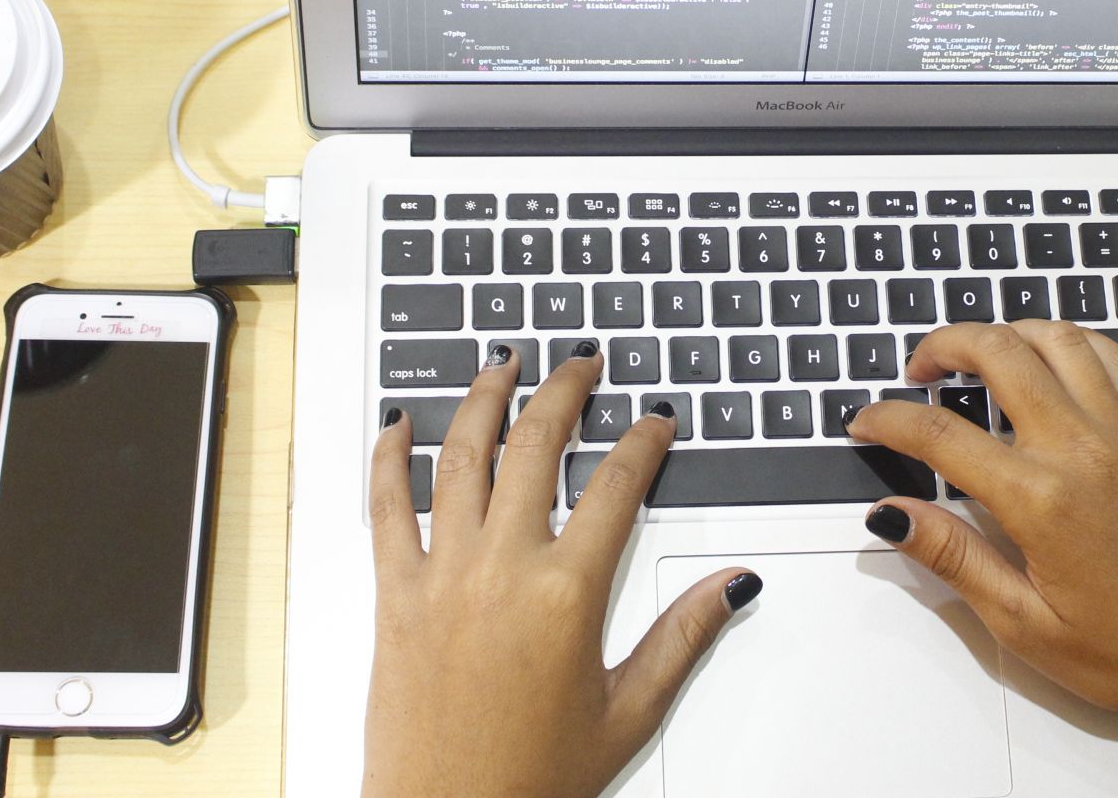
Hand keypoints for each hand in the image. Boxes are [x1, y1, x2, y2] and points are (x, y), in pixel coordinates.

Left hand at [362, 342, 761, 797]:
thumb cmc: (531, 779)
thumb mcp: (628, 712)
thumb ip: (683, 636)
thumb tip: (732, 584)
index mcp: (567, 593)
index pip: (618, 485)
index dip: (642, 441)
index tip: (653, 421)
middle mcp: (502, 567)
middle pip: (538, 444)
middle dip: (565, 389)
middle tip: (581, 363)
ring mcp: (442, 574)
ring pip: (460, 456)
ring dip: (483, 398)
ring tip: (503, 362)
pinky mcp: (393, 594)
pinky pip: (384, 507)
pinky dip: (387, 458)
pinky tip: (396, 423)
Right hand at [844, 321, 1117, 735]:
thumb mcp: (1024, 625)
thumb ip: (953, 557)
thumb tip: (891, 515)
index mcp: (1041, 501)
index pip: (941, 435)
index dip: (889, 419)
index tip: (865, 421)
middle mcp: (1084, 449)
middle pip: (998, 353)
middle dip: (943, 345)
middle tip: (920, 370)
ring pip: (1057, 339)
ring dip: (1007, 334)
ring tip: (979, 357)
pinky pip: (1114, 356)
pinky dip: (1072, 343)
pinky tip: (1052, 362)